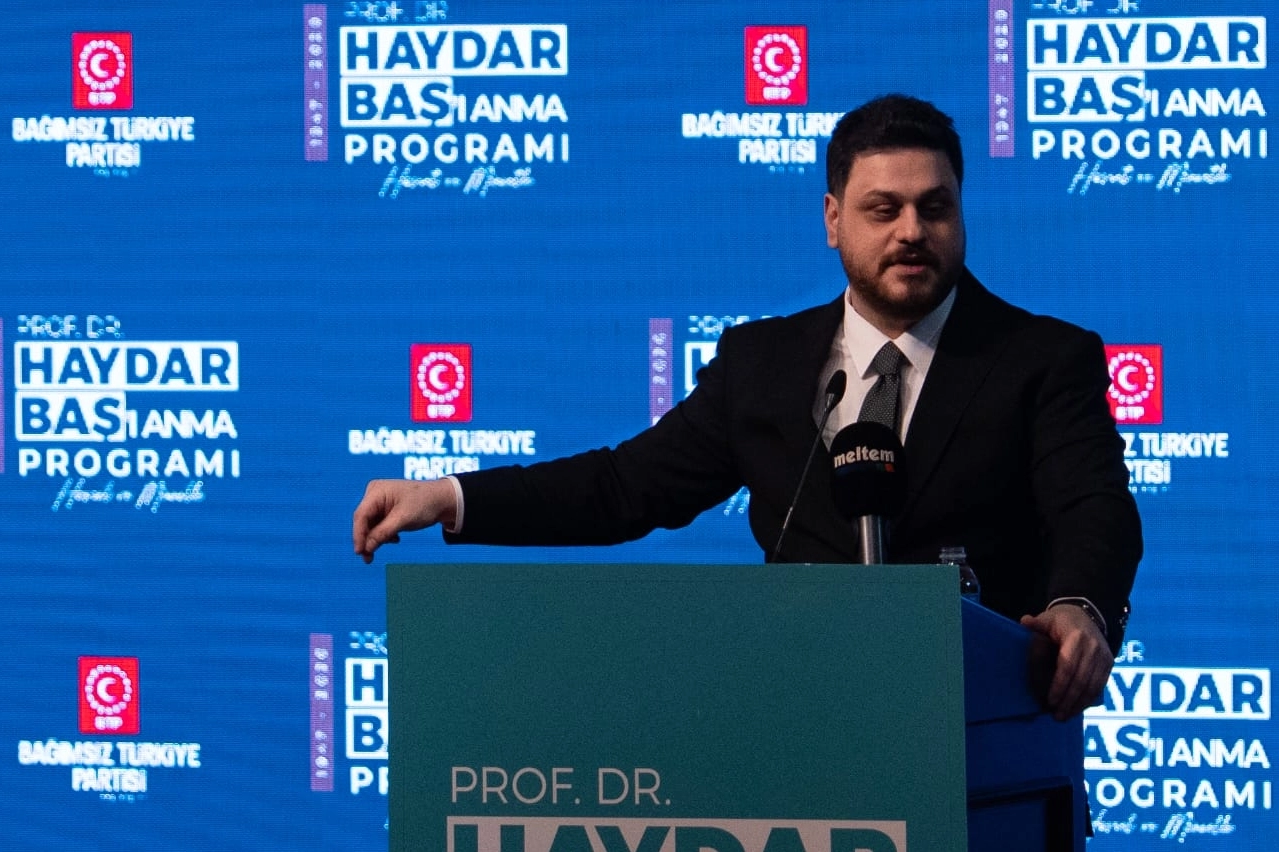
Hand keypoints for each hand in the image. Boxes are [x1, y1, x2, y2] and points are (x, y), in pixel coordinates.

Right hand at [352, 479, 457, 562]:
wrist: (443, 500)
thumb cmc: (425, 504)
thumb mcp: (403, 520)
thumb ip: (382, 533)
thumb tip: (366, 548)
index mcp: (377, 491)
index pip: (361, 516)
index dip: (358, 535)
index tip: (359, 552)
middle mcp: (375, 494)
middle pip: (364, 521)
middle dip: (367, 540)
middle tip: (368, 559)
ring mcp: (380, 502)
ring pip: (370, 525)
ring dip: (377, 538)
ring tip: (393, 541)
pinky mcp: (386, 509)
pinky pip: (378, 525)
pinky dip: (384, 534)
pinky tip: (396, 538)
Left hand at [1020, 605, 1112, 720]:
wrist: (1086, 615)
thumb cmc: (1060, 621)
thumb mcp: (1047, 618)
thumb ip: (1037, 623)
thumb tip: (1024, 622)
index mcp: (1077, 637)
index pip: (1068, 666)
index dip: (1060, 686)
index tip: (1050, 701)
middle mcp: (1094, 648)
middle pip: (1081, 680)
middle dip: (1069, 701)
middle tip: (1056, 716)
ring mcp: (1104, 656)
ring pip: (1093, 686)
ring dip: (1079, 704)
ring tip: (1064, 716)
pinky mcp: (1109, 663)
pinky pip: (1100, 686)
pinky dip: (1088, 699)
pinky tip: (1077, 709)